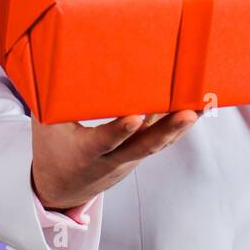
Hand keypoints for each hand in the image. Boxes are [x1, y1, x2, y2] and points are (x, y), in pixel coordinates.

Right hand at [30, 110, 200, 211]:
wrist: (62, 190)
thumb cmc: (52, 151)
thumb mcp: (45, 126)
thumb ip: (51, 99)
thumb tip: (54, 60)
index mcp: (85, 152)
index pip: (105, 142)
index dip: (120, 131)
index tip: (134, 118)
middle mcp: (112, 159)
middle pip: (144, 146)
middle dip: (168, 130)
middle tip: (188, 114)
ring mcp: (129, 158)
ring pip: (159, 143)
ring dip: (181, 126)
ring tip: (204, 104)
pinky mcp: (139, 153)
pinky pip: (161, 139)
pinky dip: (179, 125)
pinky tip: (198, 108)